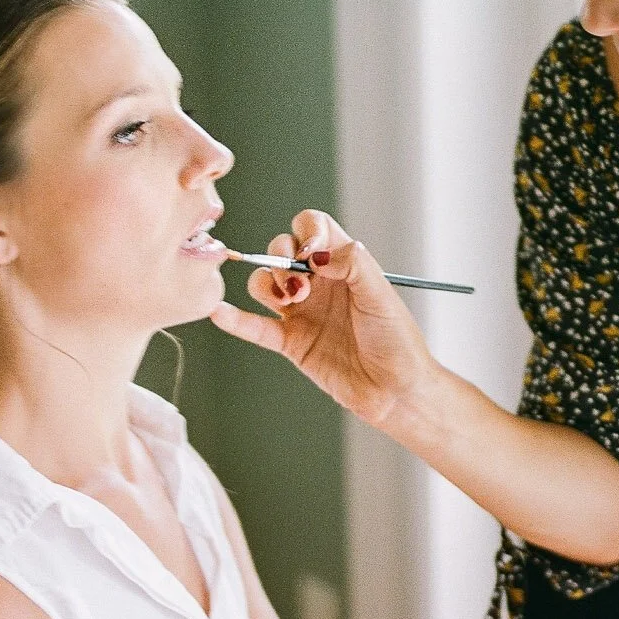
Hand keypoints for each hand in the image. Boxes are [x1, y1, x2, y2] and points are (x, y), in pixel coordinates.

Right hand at [210, 210, 436, 428]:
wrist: (396, 391)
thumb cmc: (398, 341)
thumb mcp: (381, 294)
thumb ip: (353, 263)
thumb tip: (316, 252)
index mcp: (344, 265)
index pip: (313, 228)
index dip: (306, 233)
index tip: (310, 253)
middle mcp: (320, 284)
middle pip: (281, 251)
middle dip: (281, 260)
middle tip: (299, 287)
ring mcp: (303, 312)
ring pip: (264, 284)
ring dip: (267, 285)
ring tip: (288, 302)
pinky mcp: (291, 342)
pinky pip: (256, 327)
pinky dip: (236, 320)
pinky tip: (221, 313)